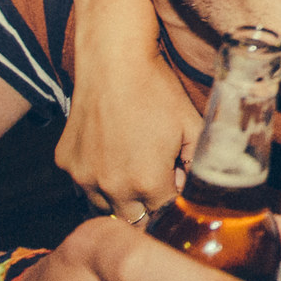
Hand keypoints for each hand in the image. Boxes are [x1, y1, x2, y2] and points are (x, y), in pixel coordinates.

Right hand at [55, 0, 196, 215]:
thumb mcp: (193, 127)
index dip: (176, 213)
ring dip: (123, 203)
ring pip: (106, 209)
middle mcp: (109, 186)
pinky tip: (115, 162)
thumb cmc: (156, 90)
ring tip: (138, 179)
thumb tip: (214, 191)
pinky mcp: (66, 162)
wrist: (112, 57)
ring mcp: (83, 176)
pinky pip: (85, 187)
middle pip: (135, 222)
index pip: (165, 220)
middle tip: (162, 197)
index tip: (183, 208)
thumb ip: (204, 165)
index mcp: (145, 182)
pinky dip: (100, 184)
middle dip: (150, 215)